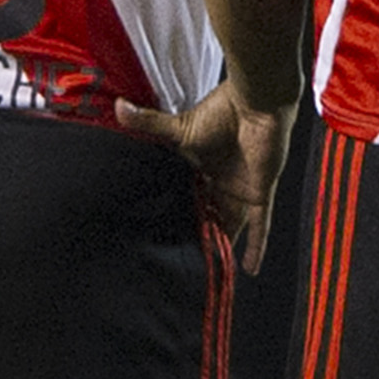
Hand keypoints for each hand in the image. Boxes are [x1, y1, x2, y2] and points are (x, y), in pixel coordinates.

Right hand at [116, 79, 293, 271]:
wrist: (256, 105)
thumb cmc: (221, 111)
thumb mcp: (179, 127)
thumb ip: (149, 123)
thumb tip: (117, 105)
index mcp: (198, 168)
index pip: (185, 197)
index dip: (176, 215)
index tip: (160, 236)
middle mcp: (219, 182)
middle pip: (206, 215)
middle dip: (196, 235)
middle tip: (180, 260)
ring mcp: (240, 190)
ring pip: (229, 225)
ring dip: (221, 246)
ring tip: (206, 272)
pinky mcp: (259, 194)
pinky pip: (261, 226)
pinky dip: (257, 246)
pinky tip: (249, 270)